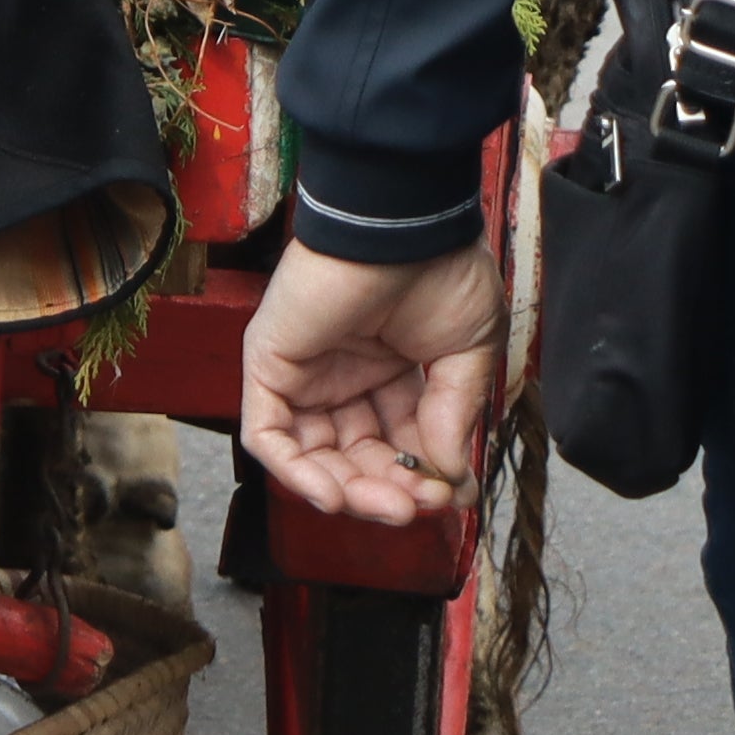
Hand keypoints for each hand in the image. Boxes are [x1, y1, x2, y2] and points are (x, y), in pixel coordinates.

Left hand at [239, 239, 509, 523]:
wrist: (403, 225)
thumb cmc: (441, 271)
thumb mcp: (467, 355)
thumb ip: (453, 416)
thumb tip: (449, 477)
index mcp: (392, 374)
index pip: (399, 447)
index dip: (423, 481)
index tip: (452, 498)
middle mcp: (344, 378)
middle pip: (355, 460)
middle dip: (388, 493)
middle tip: (419, 509)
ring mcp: (304, 373)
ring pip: (312, 458)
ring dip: (349, 494)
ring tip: (391, 506)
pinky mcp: (269, 365)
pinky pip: (268, 435)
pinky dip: (295, 474)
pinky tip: (335, 495)